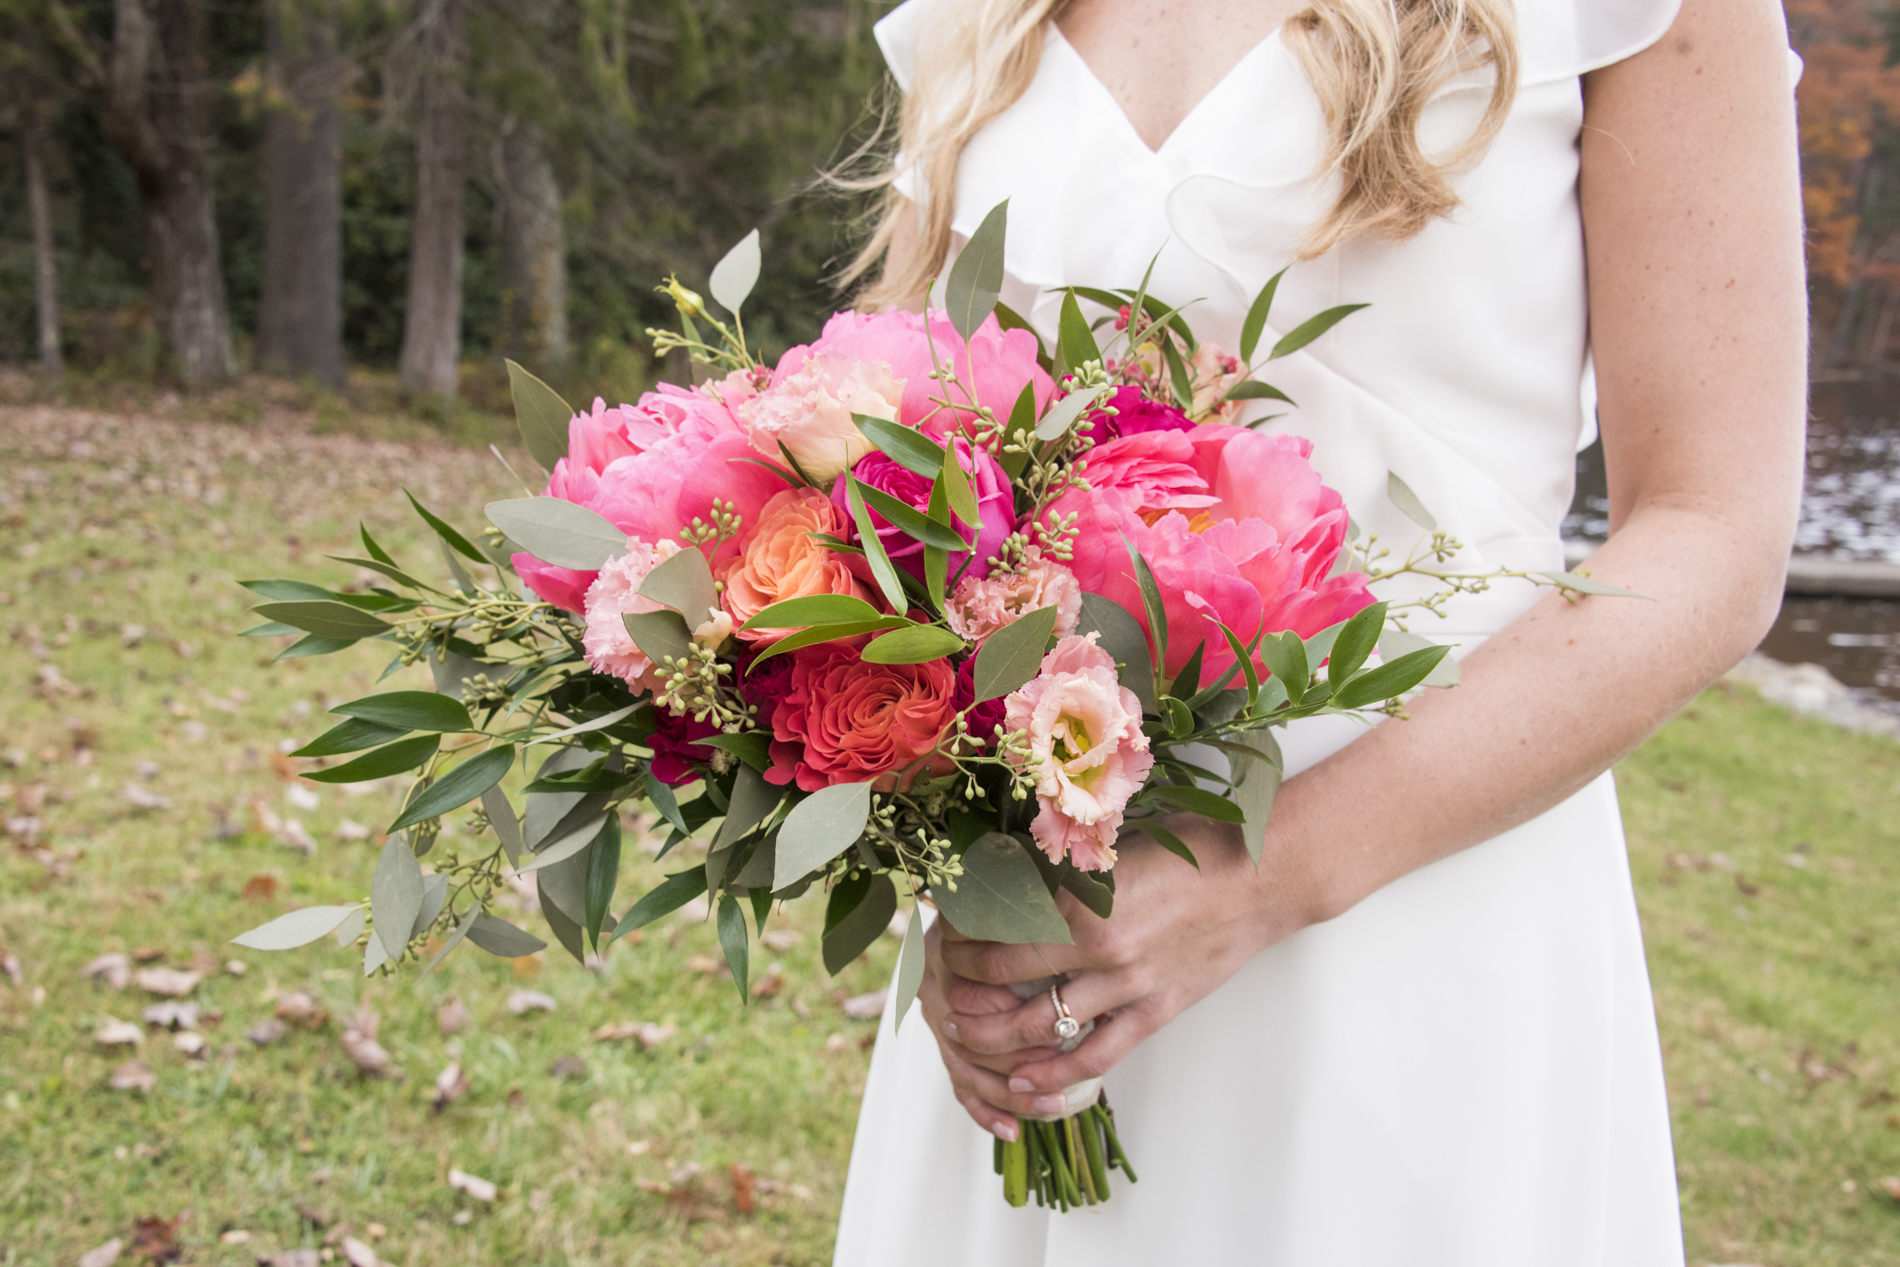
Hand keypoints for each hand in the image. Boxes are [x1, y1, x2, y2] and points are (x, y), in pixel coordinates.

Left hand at [917, 814, 1316, 1136]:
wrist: (1263, 876)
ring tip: (964, 1033)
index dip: (958, 934)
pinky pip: (1094, 1056)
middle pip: (1003, 978)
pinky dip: (1052, 1074)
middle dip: (961, 986)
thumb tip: (1006, 873)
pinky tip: (1022, 1080)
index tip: (941, 933)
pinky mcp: (1155, 1012)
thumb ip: (1063, 870)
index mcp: (1081, 898)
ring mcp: (1127, 987)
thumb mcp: (1115, 848)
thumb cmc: (1191, 848)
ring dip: (992, 1035)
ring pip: (1039, 1026)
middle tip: (940, 986)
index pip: (995, 926)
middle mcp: (1098, 948)